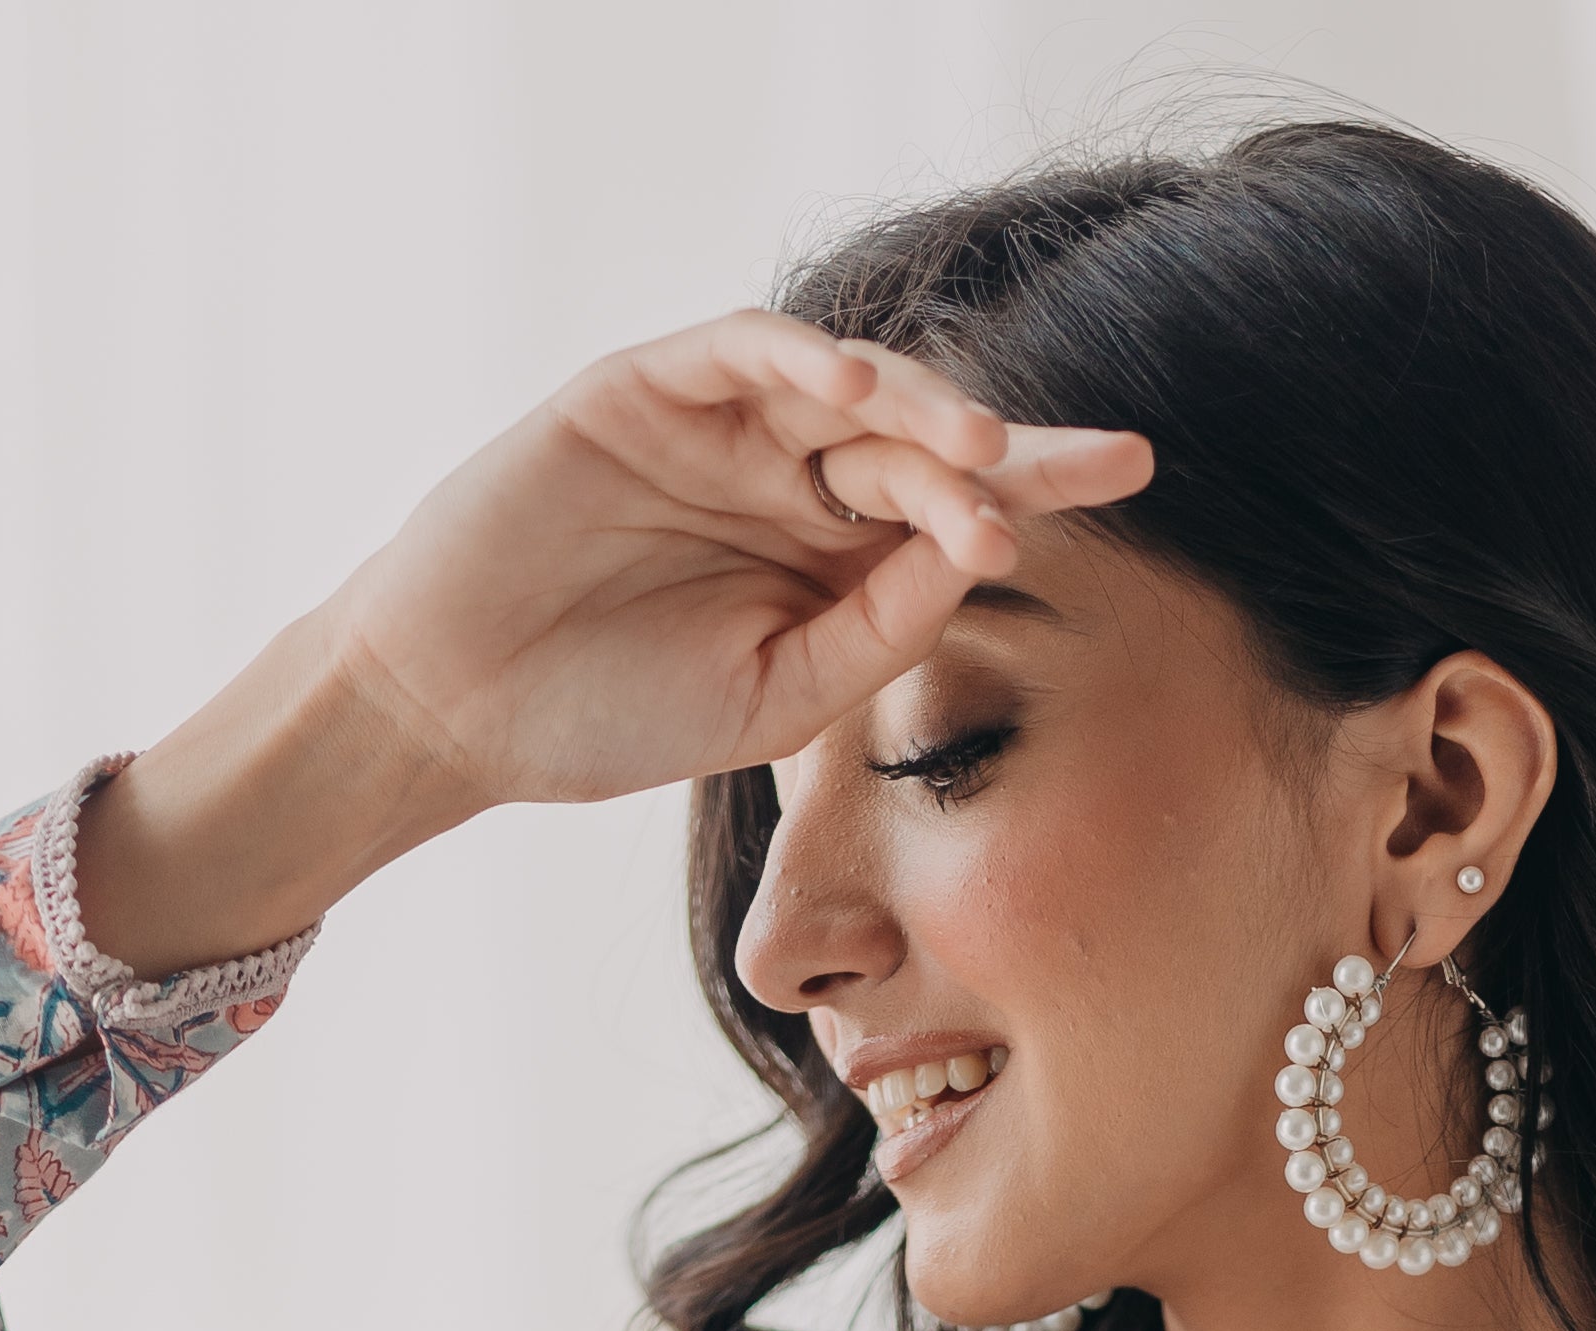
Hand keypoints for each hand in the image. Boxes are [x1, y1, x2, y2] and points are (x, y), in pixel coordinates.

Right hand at [72, 319, 1150, 971]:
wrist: (462, 709)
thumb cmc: (613, 716)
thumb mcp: (777, 701)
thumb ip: (876, 632)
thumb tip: (983, 554)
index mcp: (829, 555)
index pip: (953, 508)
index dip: (1042, 487)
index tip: (1133, 482)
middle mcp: (789, 476)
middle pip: (922, 437)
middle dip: (1008, 449)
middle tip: (1085, 468)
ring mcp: (720, 424)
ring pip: (844, 386)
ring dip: (916, 405)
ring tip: (976, 447)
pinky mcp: (646, 386)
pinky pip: (740, 350)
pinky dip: (801, 358)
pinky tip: (854, 386)